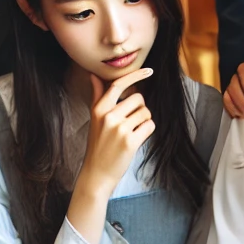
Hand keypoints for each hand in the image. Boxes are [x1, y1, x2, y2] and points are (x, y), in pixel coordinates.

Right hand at [75, 68, 155, 196]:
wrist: (97, 173)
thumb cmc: (98, 144)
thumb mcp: (94, 119)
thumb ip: (97, 96)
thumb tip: (93, 75)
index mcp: (99, 109)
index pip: (119, 85)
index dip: (136, 75)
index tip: (149, 71)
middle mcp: (109, 116)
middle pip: (138, 98)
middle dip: (139, 108)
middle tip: (130, 122)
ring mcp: (120, 128)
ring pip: (145, 112)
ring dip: (144, 121)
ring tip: (132, 132)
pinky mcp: (130, 141)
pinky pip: (149, 125)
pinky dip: (147, 131)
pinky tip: (137, 139)